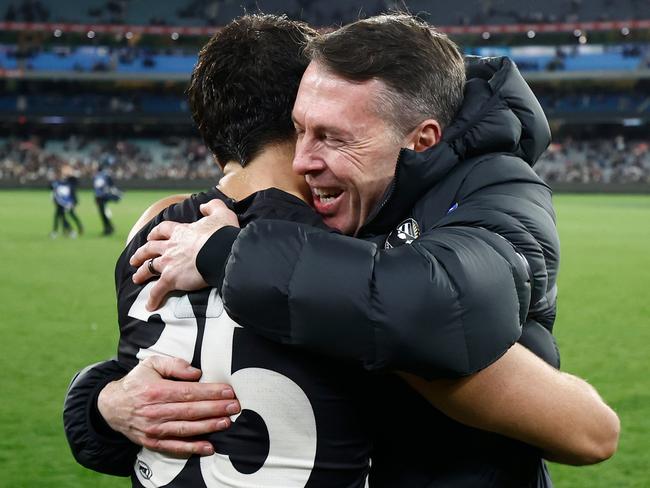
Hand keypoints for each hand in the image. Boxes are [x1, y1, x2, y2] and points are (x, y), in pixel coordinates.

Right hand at [97, 356, 239, 455]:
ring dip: (208, 427)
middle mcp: (155, 411)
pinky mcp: (152, 442)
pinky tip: (209, 447)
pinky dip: (192, 448)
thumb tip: (196, 373)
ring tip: (226, 422)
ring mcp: (153, 429)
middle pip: (191, 411)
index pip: (189, 392)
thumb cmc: (137, 382)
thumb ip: (175, 365)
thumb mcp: (152, 364)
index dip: (210, 392)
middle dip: (215, 408)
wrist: (111, 406)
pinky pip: (174, 447)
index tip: (228, 391)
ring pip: (186, 429)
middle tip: (234, 406)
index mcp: (156, 391)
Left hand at [130, 199, 238, 310]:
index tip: (151, 236)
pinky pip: (158, 290)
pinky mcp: (171, 279)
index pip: (162, 230)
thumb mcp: (221, 213)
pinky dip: (153, 298)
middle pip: (149, 249)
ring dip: (141, 273)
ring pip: (149, 267)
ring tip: (136, 278)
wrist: (220, 251)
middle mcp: (170, 246)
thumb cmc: (221, 234)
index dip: (155, 233)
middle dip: (141, 254)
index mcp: (180, 231)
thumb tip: (203, 206)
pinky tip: (150, 305)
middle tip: (135, 259)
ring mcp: (168, 263)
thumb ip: (212, 206)